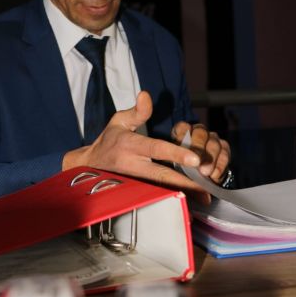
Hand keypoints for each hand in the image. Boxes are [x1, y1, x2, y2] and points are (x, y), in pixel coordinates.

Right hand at [62, 91, 211, 202]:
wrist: (89, 165)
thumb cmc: (109, 141)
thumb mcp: (119, 121)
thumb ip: (137, 111)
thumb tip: (146, 95)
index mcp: (131, 146)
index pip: (156, 149)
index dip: (176, 154)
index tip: (195, 159)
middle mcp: (133, 166)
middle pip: (162, 176)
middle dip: (185, 183)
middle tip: (206, 189)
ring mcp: (135, 182)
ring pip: (161, 189)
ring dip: (183, 194)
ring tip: (204, 197)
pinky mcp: (136, 192)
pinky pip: (158, 195)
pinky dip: (174, 198)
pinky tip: (191, 201)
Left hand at [171, 121, 230, 185]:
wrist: (200, 175)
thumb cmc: (183, 165)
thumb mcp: (176, 161)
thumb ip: (176, 158)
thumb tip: (176, 162)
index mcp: (184, 131)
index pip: (183, 127)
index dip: (182, 135)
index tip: (180, 146)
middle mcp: (199, 131)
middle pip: (201, 133)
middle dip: (199, 148)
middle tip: (196, 161)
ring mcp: (213, 138)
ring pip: (214, 144)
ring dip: (210, 159)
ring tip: (205, 173)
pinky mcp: (224, 148)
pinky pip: (224, 154)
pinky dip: (220, 166)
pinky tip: (214, 175)